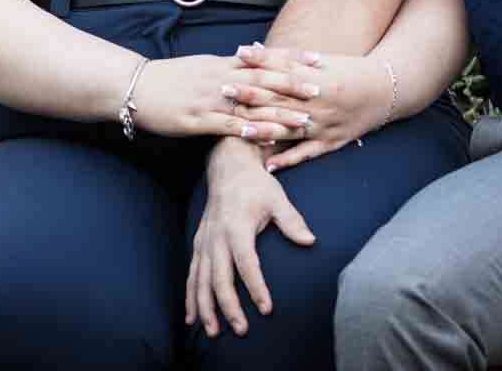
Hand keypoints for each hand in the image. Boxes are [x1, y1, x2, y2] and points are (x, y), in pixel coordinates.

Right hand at [131, 54, 300, 140]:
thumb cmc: (168, 78)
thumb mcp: (201, 65)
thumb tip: (251, 62)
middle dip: (292, 84)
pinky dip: (248, 129)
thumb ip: (227, 66)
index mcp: (222, 63)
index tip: (317, 58)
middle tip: (320, 89)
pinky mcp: (196, 119)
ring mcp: (209, 99)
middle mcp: (219, 78)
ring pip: (249, 104)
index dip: (292, 58)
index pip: (264, 58)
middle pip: (262, 79)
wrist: (134, 86)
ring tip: (303, 119)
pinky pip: (227, 125)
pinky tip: (267, 136)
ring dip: (278, 111)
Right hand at [185, 137, 315, 337]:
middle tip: (241, 330)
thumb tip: (310, 241)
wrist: (228, 168)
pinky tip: (192, 319)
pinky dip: (191, 298)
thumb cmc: (256, 186)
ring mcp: (204, 242)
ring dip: (205, 308)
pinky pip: (191, 276)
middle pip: (219, 278)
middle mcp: (216, 237)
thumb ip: (291, 221)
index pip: (246, 263)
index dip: (256, 287)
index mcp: (236, 227)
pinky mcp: (198, 245)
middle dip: (228, 307)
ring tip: (213, 333)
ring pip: (200, 281)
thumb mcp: (277, 198)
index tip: (266, 308)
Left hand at [224, 45, 394, 169]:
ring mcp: (325, 124)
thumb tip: (249, 50)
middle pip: (280, 99)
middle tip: (224, 92)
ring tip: (238, 129)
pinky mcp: (332, 142)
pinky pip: (308, 154)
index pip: (280, 72)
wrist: (386, 91)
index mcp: (317, 77)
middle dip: (250, 96)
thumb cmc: (349, 71)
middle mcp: (320, 101)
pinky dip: (288, 159)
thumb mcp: (321, 60)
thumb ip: (285, 58)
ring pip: (290, 128)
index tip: (232, 65)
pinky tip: (269, 165)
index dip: (256, 69)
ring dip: (263, 129)